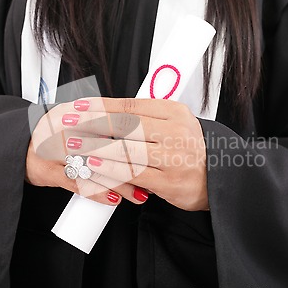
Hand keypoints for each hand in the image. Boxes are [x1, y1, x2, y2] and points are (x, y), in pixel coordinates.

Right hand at [25, 101, 146, 205]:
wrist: (17, 145)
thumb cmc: (54, 133)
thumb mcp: (74, 118)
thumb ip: (101, 119)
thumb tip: (142, 126)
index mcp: (76, 111)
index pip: (109, 121)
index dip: (135, 136)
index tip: (155, 148)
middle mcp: (64, 127)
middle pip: (105, 145)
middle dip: (132, 162)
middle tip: (154, 175)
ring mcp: (54, 149)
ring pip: (94, 166)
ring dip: (120, 182)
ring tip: (141, 194)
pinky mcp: (48, 171)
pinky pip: (77, 184)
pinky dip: (97, 193)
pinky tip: (114, 200)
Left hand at [60, 97, 208, 210]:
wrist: (218, 177)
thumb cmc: (191, 149)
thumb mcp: (175, 123)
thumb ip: (147, 117)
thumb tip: (108, 112)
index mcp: (175, 113)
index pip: (132, 106)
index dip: (102, 105)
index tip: (80, 106)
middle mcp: (176, 132)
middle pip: (127, 126)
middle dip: (93, 123)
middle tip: (69, 123)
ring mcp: (174, 158)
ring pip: (127, 150)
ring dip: (96, 148)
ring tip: (75, 146)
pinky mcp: (170, 182)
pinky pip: (133, 175)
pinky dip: (109, 171)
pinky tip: (93, 167)